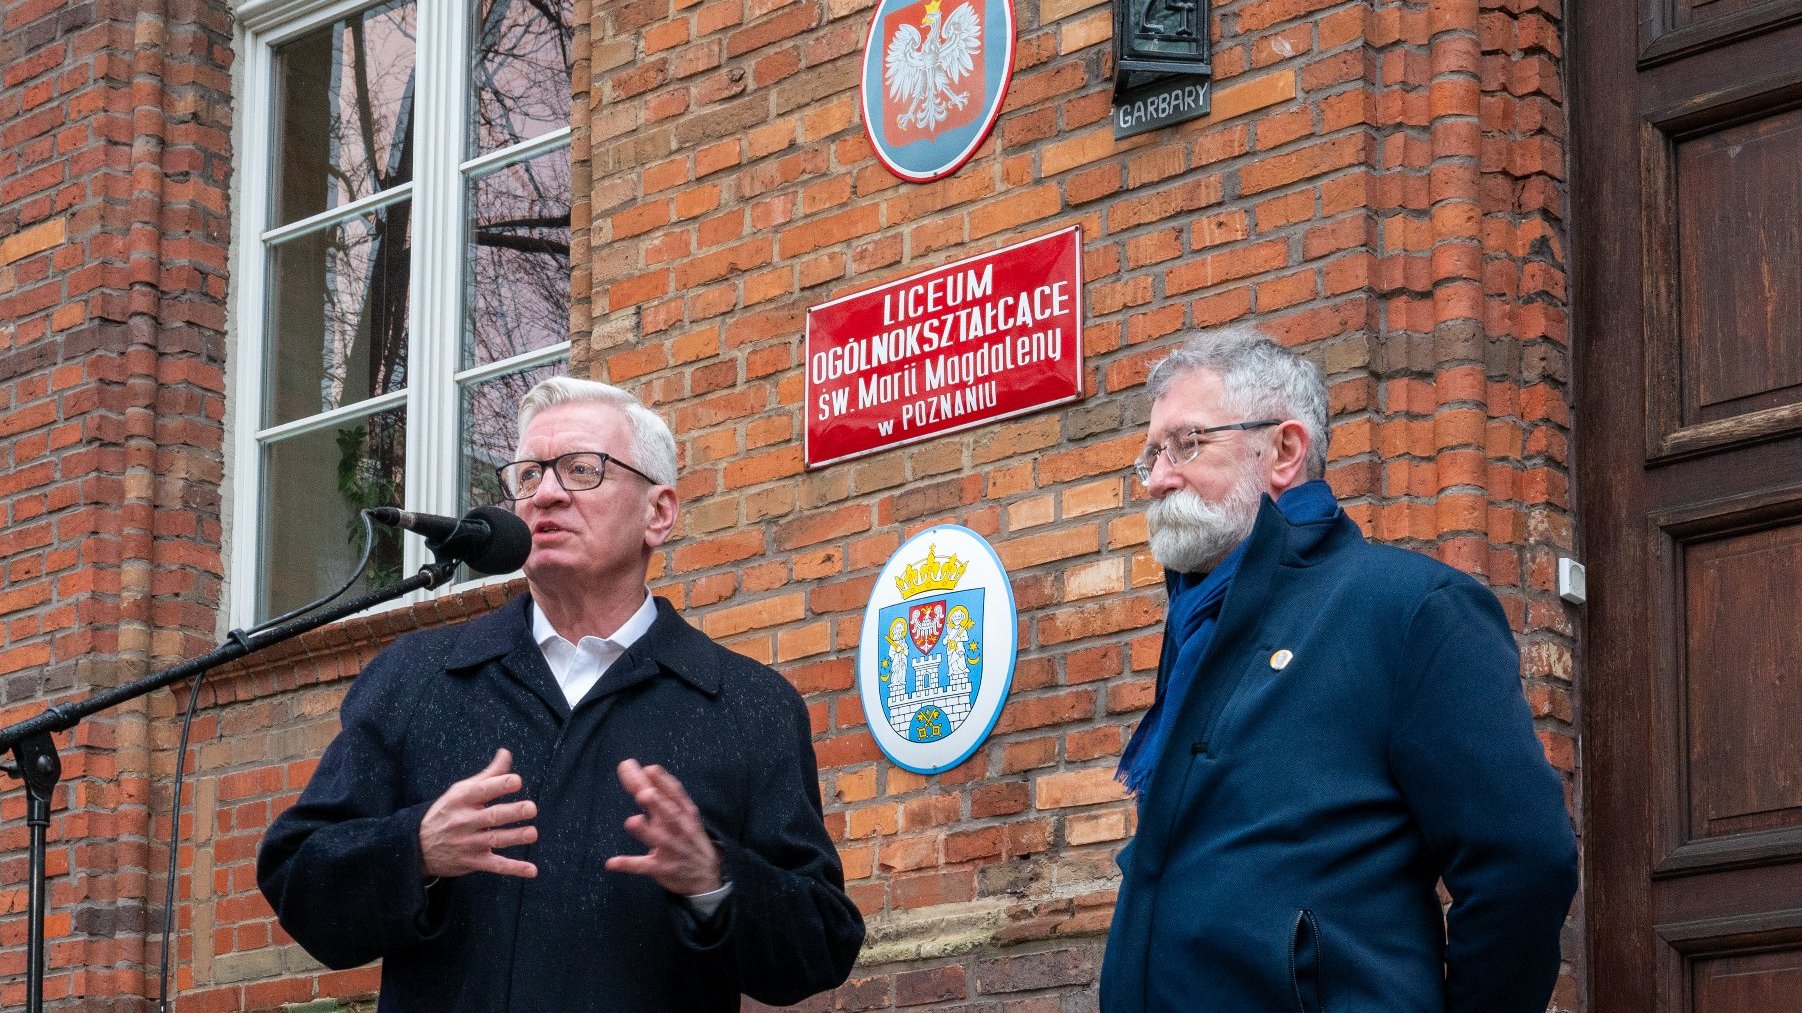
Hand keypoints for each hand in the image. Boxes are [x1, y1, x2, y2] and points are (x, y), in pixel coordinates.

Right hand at [419, 748, 538, 879]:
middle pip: (492, 816)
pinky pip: (496, 866)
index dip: (500, 785)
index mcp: (462, 800)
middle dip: (512, 812)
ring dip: (515, 837)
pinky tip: (531, 870)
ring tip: (532, 833)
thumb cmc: (447, 812)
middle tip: (531, 808)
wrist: (417, 847)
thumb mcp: (460, 790)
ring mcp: (468, 843)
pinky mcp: (473, 862)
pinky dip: (514, 869)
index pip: (482, 791)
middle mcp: (464, 821)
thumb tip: (506, 753)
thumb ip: (488, 775)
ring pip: (495, 840)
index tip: (516, 781)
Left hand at [603, 759, 721, 895]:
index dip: (664, 782)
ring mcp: (672, 850)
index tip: (649, 769)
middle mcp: (681, 830)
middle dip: (658, 804)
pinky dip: (629, 864)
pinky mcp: (662, 868)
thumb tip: (646, 768)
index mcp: (686, 815)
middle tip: (644, 793)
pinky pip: (644, 866)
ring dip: (646, 831)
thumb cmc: (690, 839)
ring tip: (632, 821)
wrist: (706, 876)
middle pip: (669, 814)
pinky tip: (612, 862)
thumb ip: (664, 795)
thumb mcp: (684, 816)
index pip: (677, 795)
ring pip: (659, 840)